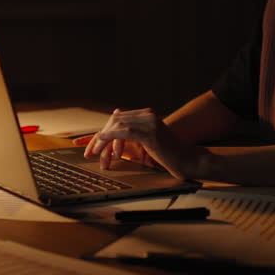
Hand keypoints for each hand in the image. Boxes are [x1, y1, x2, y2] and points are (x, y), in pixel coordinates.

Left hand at [79, 108, 204, 179]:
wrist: (186, 160)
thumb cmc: (166, 155)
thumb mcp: (144, 145)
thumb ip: (129, 139)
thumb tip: (107, 139)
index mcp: (145, 115)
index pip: (117, 118)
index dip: (102, 130)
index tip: (87, 144)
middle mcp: (147, 114)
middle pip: (114, 120)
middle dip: (99, 136)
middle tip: (88, 152)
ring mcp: (150, 121)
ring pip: (118, 125)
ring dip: (103, 140)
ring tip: (94, 153)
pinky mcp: (151, 132)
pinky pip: (126, 131)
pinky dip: (111, 136)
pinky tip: (102, 140)